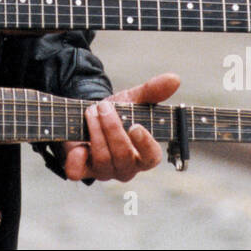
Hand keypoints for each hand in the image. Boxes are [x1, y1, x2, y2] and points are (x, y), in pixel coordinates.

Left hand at [62, 73, 180, 181]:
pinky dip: (76, 159)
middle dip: (112, 128)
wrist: (88, 116)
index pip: (151, 157)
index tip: (135, 127)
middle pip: (123, 155)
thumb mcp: (134, 99)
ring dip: (95, 131)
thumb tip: (174, 79)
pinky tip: (79, 146)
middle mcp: (126, 167)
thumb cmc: (118, 112)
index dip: (145, 144)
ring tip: (91, 111)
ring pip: (102, 158)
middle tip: (104, 106)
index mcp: (144, 154)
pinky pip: (77, 171)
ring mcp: (104, 171)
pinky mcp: (82, 169)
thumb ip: (153, 91)